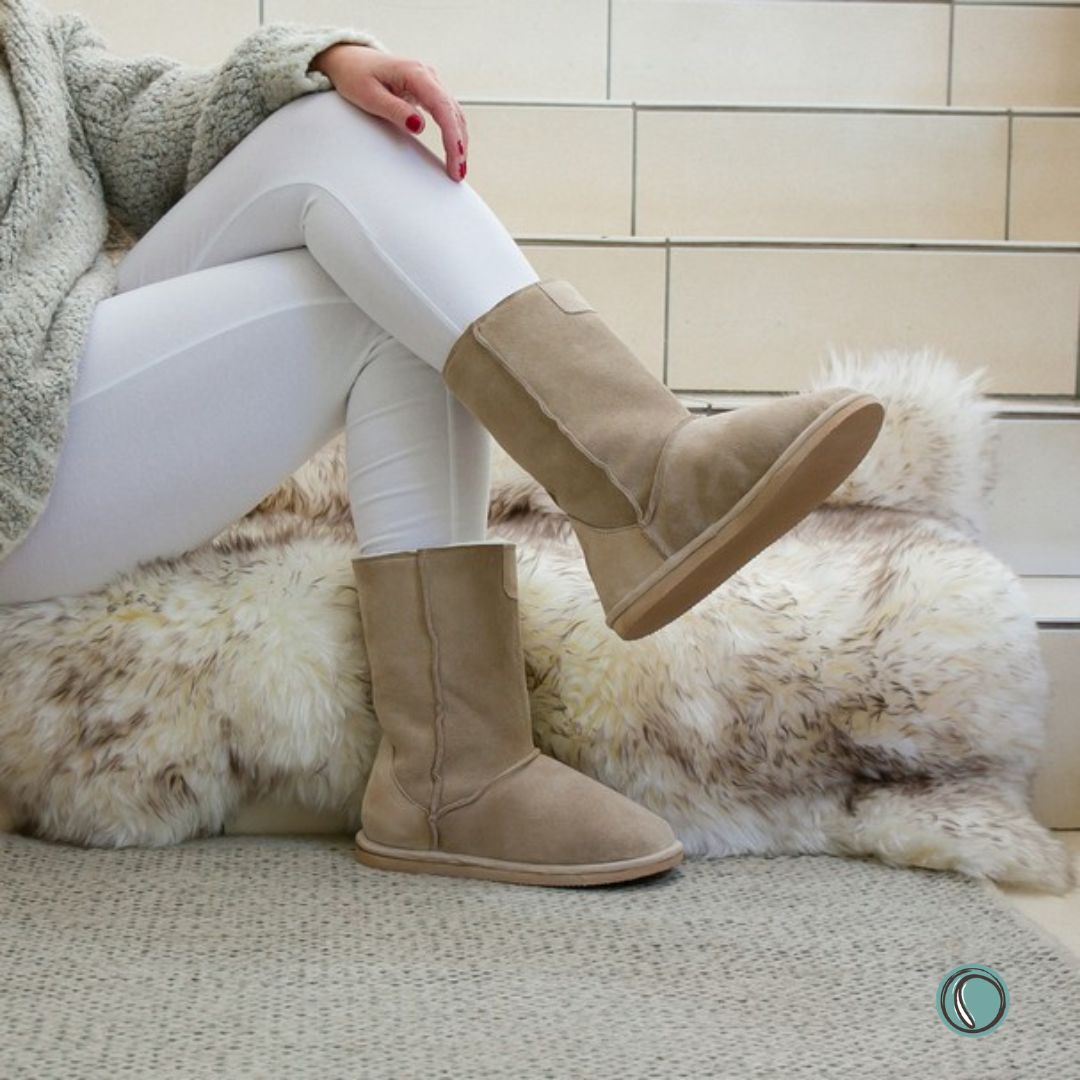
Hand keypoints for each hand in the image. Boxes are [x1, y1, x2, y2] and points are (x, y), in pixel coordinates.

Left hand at [309, 44, 467, 181]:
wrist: (349, 60)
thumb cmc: (355, 74)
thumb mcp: (369, 95)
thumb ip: (394, 110)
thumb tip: (419, 126)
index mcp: (414, 73)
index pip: (442, 107)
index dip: (452, 136)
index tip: (455, 159)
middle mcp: (427, 75)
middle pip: (453, 113)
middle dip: (459, 145)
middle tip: (458, 173)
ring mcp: (429, 83)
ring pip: (454, 114)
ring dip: (459, 141)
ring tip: (458, 168)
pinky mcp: (427, 91)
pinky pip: (447, 114)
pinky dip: (453, 133)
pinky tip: (454, 151)